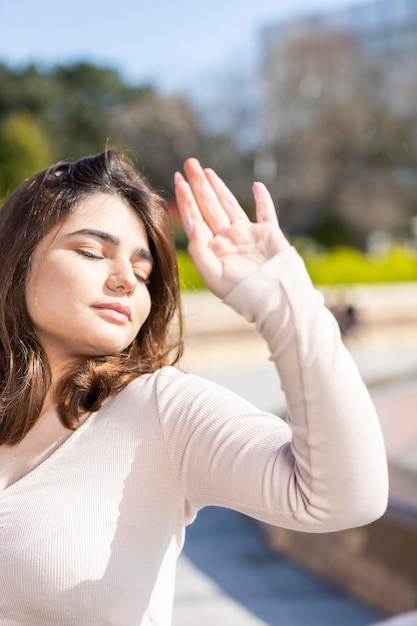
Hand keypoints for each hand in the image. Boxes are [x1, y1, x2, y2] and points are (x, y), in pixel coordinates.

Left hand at [174, 158, 289, 298]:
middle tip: (189, 163)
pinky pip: (265, 212)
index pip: (196, 218)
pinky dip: (262, 199)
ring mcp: (248, 236)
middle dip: (198, 185)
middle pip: (209, 206)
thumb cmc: (243, 293)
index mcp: (213, 249)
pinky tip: (256, 186)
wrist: (274, 300)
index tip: (178, 179)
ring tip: (206, 171)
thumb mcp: (213, 274)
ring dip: (219, 188)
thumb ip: (199, 249)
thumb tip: (191, 223)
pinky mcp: (269, 234)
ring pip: (230, 205)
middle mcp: (228, 240)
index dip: (186, 198)